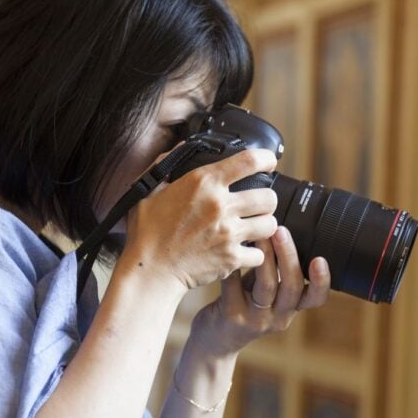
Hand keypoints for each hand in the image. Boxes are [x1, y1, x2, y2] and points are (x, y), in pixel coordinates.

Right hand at [121, 149, 278, 291]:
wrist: (149, 271)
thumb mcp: (149, 189)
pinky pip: (260, 254)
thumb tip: (182, 147)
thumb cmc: (147, 232)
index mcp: (203, 182)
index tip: (268, 163)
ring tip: (253, 227)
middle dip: (266, 199)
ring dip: (263, 225)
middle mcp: (220, 205)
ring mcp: (228, 233)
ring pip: (270, 224)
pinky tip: (243, 251)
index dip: (266, 159)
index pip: (249, 160)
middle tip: (257, 204)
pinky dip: (253, 254)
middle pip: (269, 196)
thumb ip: (166, 164)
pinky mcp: (231, 258)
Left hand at [189, 226, 330, 357]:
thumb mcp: (267, 292)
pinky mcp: (232, 317)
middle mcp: (278, 317)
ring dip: (265, 256)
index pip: (316, 298)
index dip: (322, 281)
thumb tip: (282, 229)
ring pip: (266, 285)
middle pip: (292, 286)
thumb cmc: (244, 303)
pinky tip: (229, 248)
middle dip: (289, 255)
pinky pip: (234, 286)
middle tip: (281, 230)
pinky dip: (233, 265)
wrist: (216, 339)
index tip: (320, 258)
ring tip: (259, 235)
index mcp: (291, 308)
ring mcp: (255, 319)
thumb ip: (278, 270)